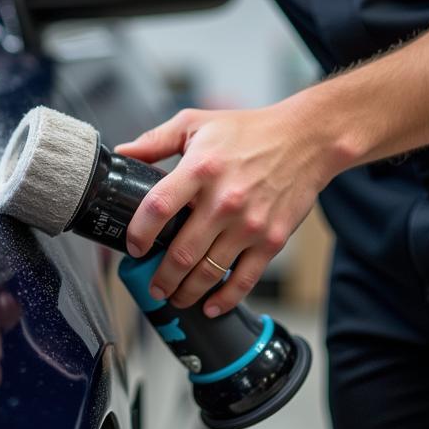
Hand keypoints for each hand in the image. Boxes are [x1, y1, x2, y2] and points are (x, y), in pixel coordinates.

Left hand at [115, 103, 339, 316]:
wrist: (305, 140)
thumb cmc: (247, 131)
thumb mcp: (195, 123)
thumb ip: (155, 140)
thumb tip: (123, 152)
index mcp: (200, 168)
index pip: (158, 208)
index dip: (139, 233)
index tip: (132, 247)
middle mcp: (224, 200)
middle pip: (182, 252)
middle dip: (160, 277)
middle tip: (152, 286)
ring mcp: (249, 224)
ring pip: (209, 271)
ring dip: (186, 292)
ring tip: (174, 297)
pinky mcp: (272, 240)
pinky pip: (244, 279)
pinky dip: (225, 299)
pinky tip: (210, 306)